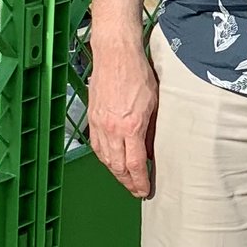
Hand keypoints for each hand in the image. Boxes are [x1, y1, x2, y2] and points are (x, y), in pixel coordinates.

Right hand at [87, 41, 158, 197]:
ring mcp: (99, 125)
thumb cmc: (138, 73)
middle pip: (117, 166)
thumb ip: (152, 128)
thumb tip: (150, 148)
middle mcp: (112, 129)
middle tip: (136, 189)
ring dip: (115, 172)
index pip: (134, 164)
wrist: (115, 55)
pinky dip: (105, 157)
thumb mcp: (154, 102)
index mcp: (131, 126)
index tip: (145, 190)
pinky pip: (97, 146)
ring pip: (105, 159)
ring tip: (126, 179)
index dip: (139, 181)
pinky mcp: (92, 119)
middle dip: (127, 182)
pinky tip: (112, 160)